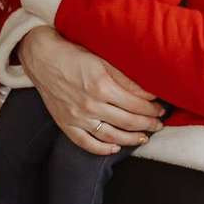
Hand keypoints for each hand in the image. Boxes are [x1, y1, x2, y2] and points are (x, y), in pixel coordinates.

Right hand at [18, 25, 164, 156]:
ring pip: (111, 136)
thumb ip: (125, 77)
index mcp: (102, 86)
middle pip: (128, 122)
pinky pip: (86, 143)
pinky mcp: (65, 123)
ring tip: (144, 137)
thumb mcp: (102, 59)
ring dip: (131, 139)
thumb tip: (149, 92)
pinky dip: (102, 149)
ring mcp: (77, 117)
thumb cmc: (74, 54)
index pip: (136, 104)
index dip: (152, 109)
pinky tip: (115, 147)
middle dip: (148, 124)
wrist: (42, 57)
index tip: (161, 109)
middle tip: (158, 124)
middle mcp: (90, 104)